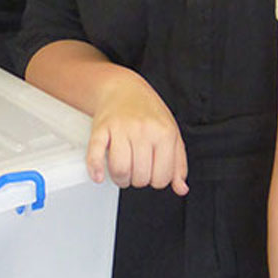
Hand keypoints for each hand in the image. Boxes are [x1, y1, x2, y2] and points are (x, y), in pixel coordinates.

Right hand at [85, 69, 188, 194]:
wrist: (124, 89)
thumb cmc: (149, 113)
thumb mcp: (171, 134)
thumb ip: (178, 163)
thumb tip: (181, 188)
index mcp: (165, 134)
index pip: (162, 178)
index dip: (156, 180)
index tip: (152, 172)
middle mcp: (144, 130)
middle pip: (140, 177)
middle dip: (137, 180)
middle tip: (136, 169)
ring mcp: (121, 129)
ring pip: (120, 170)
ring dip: (119, 179)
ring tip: (122, 172)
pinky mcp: (101, 128)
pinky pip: (95, 154)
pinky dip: (96, 169)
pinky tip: (99, 175)